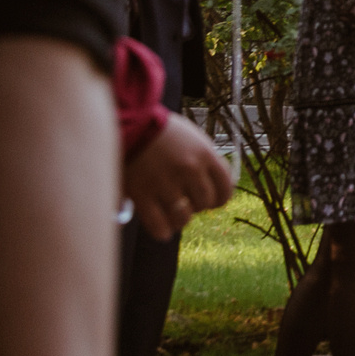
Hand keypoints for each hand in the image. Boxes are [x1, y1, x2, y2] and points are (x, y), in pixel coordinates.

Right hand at [123, 115, 233, 240]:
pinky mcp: (142, 194)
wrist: (129, 124)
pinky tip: (162, 229)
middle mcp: (188, 169)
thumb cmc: (162, 132)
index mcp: (205, 154)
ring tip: (173, 213)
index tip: (213, 200)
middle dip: (198, 205)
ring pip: (184, 217)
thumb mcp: (193, 139)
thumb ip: (206, 161)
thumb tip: (219, 187)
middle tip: (186, 200)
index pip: (225, 188)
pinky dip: (163, 231)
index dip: (220, 198)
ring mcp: (165, 183)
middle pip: (205, 203)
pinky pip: (159, 225)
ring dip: (181, 219)